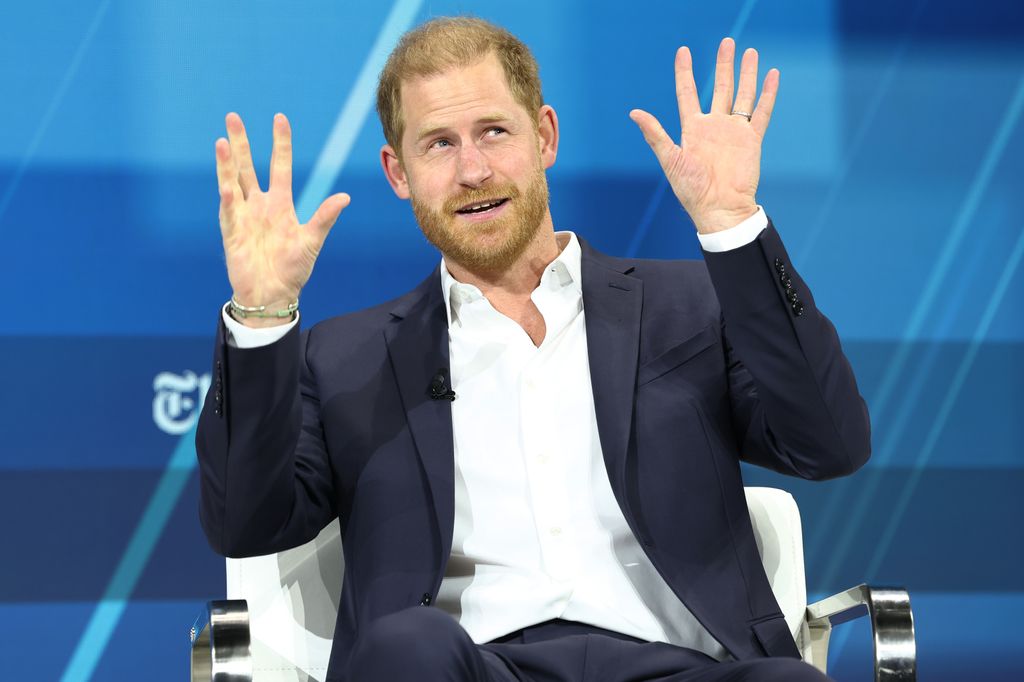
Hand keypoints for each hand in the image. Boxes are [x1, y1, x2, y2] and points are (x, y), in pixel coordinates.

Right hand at [215, 112, 349, 326]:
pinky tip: (226, 185)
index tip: (279, 119)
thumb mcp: (312, 240)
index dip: (280, 143)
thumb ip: (324, 217)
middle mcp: (259, 205)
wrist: (272, 295)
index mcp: (280, 204)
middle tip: (233, 117)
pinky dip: (228, 199)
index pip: (280, 166)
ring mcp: (243, 216)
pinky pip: (229, 212)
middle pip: (247, 167)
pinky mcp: (232, 232)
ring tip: (222, 141)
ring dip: (227, 163)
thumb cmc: (293, 269)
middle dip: (241, 143)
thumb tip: (345, 197)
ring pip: (232, 182)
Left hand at [629, 38, 778, 233]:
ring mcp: (733, 132)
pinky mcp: (751, 140)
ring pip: (742, 95)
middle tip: (727, 42)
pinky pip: (760, 113)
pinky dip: (767, 94)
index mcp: (692, 129)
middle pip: (720, 87)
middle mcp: (714, 126)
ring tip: (750, 52)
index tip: (684, 51)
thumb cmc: (691, 190)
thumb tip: (634, 112)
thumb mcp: (670, 159)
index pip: (688, 93)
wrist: (719, 209)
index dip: (685, 72)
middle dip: (723, 65)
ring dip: (746, 74)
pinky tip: (771, 75)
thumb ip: (655, 134)